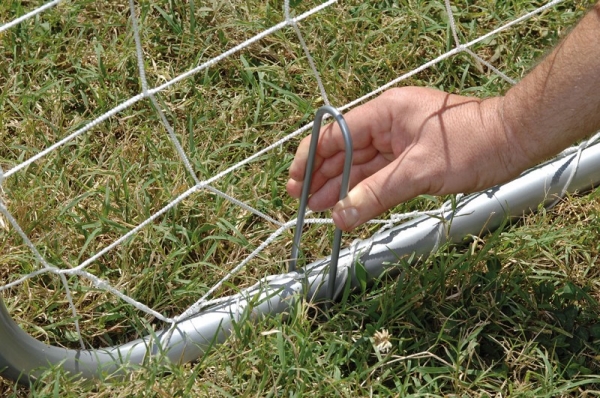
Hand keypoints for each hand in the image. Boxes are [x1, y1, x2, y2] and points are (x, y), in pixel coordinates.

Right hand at [286, 87, 530, 230]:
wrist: (514, 142)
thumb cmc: (471, 145)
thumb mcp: (418, 172)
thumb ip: (376, 194)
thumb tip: (340, 216)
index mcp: (385, 112)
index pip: (335, 135)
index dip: (311, 159)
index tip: (295, 182)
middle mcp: (388, 124)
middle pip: (344, 151)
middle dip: (322, 177)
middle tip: (302, 203)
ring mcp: (400, 142)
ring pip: (361, 166)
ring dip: (340, 187)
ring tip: (318, 209)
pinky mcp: (412, 159)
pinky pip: (380, 176)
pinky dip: (364, 191)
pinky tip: (348, 206)